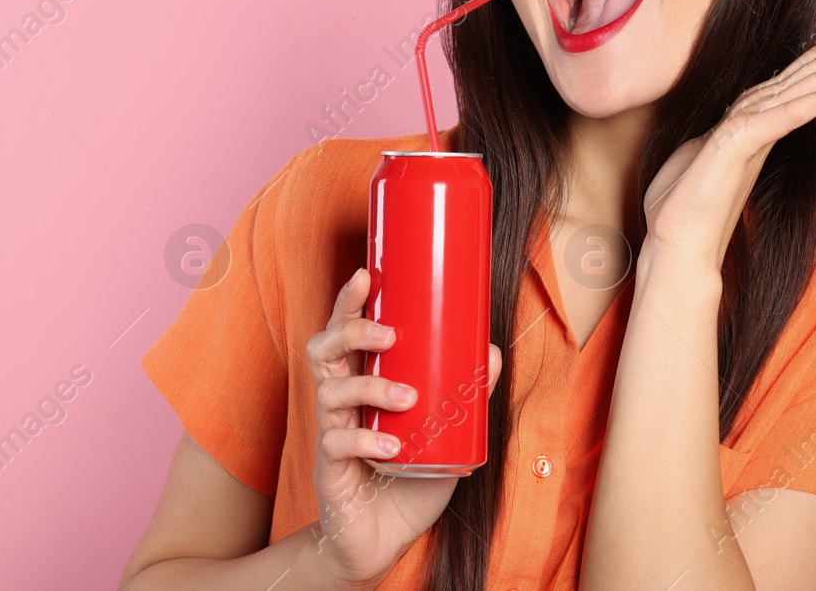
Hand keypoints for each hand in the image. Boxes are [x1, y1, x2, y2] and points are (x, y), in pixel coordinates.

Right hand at [305, 266, 502, 590]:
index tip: (366, 275)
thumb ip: (467, 395)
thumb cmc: (411, 479)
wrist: (385, 540)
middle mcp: (340, 400)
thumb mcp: (447, 432)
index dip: (349, 302)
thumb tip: (492, 351)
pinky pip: (336, 443)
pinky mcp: (330, 468)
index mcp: (361, 381)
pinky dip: (364, 440)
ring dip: (369, 386)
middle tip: (388, 336)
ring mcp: (331, 432)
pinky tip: (390, 447)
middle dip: (351, 331)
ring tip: (406, 398)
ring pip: (330, 391)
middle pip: (324, 349)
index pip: (344, 331)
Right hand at [640, 12, 815, 275]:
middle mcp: (756, 111)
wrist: (676, 243)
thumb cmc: (697, 207)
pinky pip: (785, 118)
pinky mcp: (736, 144)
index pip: (814, 73)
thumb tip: (767, 127)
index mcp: (760, 115)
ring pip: (809, 83)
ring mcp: (746, 125)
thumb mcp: (736, 165)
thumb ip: (752, 141)